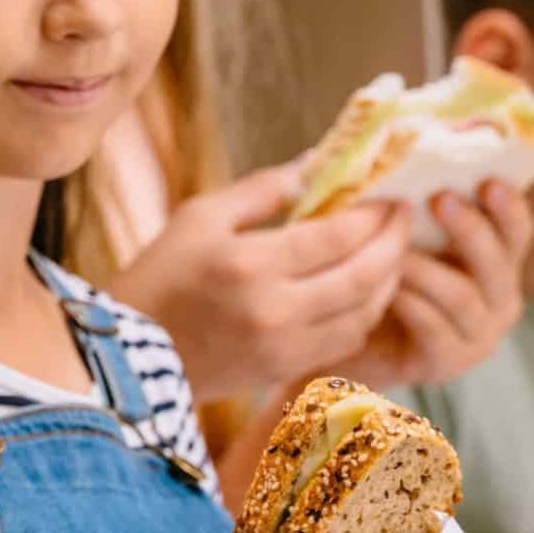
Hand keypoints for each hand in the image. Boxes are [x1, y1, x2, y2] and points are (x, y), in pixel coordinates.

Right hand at [108, 163, 410, 402]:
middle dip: (394, 242)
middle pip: (363, 275)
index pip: (336, 234)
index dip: (373, 213)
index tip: (389, 194)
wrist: (128, 355)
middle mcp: (274, 308)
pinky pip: (346, 340)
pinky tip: (362, 291)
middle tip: (405, 217)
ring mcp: (283, 345)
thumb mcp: (200, 216)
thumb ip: (263, 189)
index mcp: (249, 263)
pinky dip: (365, 313)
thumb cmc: (160, 275)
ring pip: (364, 312)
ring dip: (387, 280)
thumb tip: (317, 163)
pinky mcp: (284, 369)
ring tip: (389, 252)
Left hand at [344, 182, 533, 388]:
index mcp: (493, 258)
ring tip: (396, 251)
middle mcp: (497, 295)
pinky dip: (411, 305)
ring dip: (428, 269)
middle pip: (500, 259)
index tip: (488, 179)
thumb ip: (403, 199)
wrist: (340, 340)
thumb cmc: (370, 275)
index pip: (516, 229)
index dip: (509, 205)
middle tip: (441, 200)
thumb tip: (391, 139)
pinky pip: (436, 329)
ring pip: (464, 295)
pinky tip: (386, 290)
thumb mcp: (391, 232)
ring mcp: (478, 333)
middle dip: (472, 228)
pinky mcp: (449, 362)